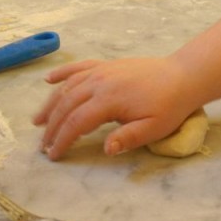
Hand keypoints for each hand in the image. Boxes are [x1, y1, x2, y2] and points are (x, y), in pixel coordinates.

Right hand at [33, 57, 193, 159]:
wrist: (182, 76)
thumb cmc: (169, 105)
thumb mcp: (153, 128)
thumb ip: (128, 138)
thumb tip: (105, 149)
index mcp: (110, 99)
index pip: (77, 122)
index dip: (62, 139)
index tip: (53, 155)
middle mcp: (100, 81)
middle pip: (67, 104)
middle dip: (52, 126)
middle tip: (43, 145)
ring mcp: (102, 70)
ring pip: (68, 86)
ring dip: (51, 103)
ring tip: (37, 121)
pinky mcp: (107, 64)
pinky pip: (79, 67)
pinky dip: (62, 73)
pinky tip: (49, 80)